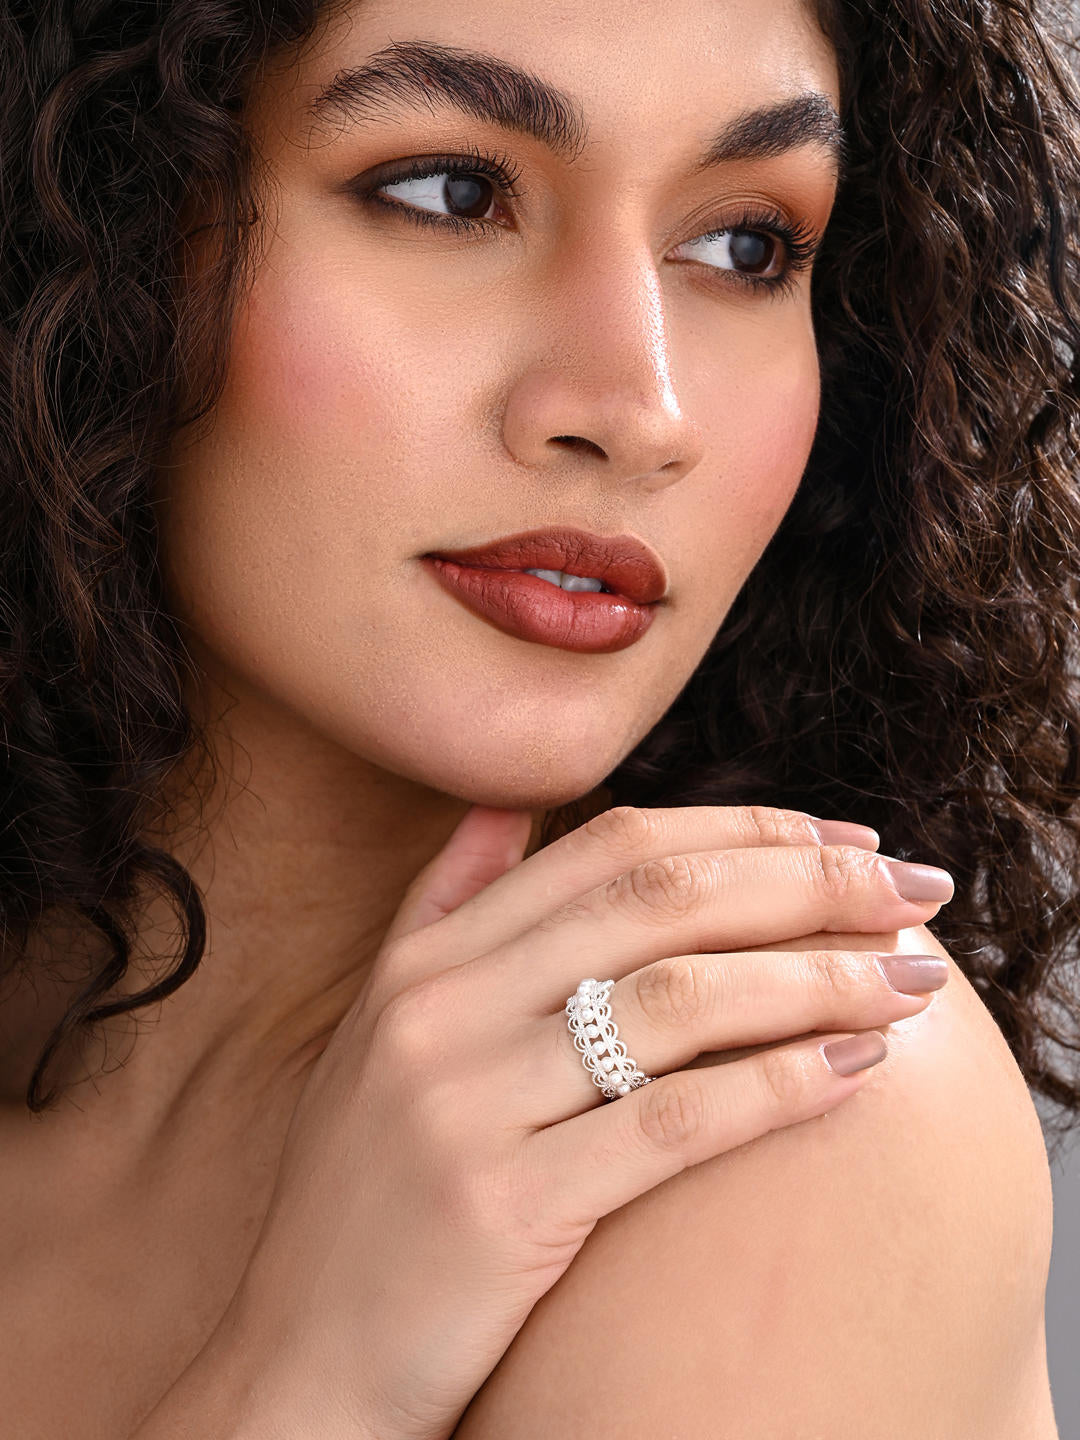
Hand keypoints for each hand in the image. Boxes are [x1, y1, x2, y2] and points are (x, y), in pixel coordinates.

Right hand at [168, 804, 953, 1439]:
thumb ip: (444, 905)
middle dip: (805, 882)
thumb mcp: (381, 1027)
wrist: (302, 1361)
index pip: (609, 846)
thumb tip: (505, 805)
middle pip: (659, 901)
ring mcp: (466, 1104)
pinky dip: (778, 1086)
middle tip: (909, 891)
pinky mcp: (504, 1205)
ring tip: (906, 980)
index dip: (740, 829)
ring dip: (816, 979)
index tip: (840, 837)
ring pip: (679, 1001)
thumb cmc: (368, 1195)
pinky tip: (853, 1069)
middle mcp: (442, 1009)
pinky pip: (673, 1124)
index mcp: (426, 960)